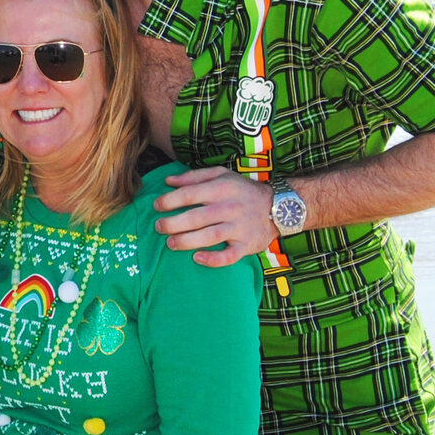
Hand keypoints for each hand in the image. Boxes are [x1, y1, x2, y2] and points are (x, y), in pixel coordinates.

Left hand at [152, 168, 280, 266]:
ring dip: (187, 241)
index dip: (169, 200)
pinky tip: (197, 258)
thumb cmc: (242, 190)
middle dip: (173, 223)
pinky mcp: (246, 245)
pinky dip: (213, 259)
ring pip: (209, 236)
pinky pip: (229, 256)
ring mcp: (239, 227)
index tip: (156, 206)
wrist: (278, 206)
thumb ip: (194, 176)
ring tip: (170, 244)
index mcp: (222, 188)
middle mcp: (230, 207)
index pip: (190, 194)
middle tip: (158, 227)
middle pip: (196, 217)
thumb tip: (168, 181)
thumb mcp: (222, 175)